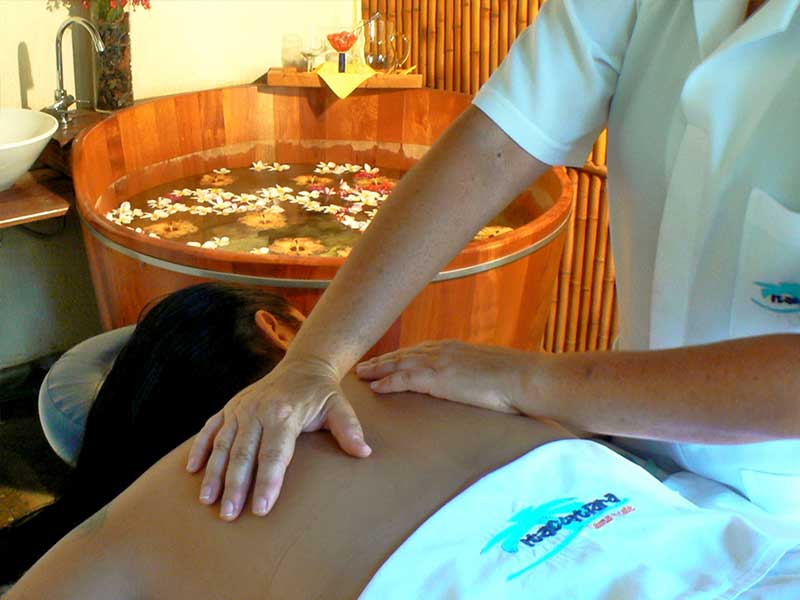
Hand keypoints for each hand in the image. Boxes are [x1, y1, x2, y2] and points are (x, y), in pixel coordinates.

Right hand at [186, 357, 370, 520]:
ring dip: (214, 473)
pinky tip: (192, 471)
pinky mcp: (230, 407)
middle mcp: (257, 410)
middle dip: (235, 486)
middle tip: (229, 515)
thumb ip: (349, 429)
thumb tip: (364, 452)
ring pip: (223, 444)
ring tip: (208, 501)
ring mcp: (240, 408)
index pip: (274, 454)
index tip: (261, 509)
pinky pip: (210, 429)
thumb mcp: (340, 407)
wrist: (303, 366)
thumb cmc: (321, 393)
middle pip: (243, 454)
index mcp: (284, 413)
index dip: (268, 483)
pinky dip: (200, 448)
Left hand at [356, 340, 525, 413]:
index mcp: (454, 348)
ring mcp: (439, 363)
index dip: (401, 356)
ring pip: (398, 363)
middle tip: (364, 365)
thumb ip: (475, 373)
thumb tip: (474, 383)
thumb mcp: (489, 371)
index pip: (419, 350)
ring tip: (361, 374)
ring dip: (378, 368)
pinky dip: (387, 382)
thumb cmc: (514, 378)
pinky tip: (375, 388)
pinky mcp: (437, 378)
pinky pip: (404, 379)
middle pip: (403, 354)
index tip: (387, 359)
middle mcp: (442, 351)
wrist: (523, 377)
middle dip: (383, 360)